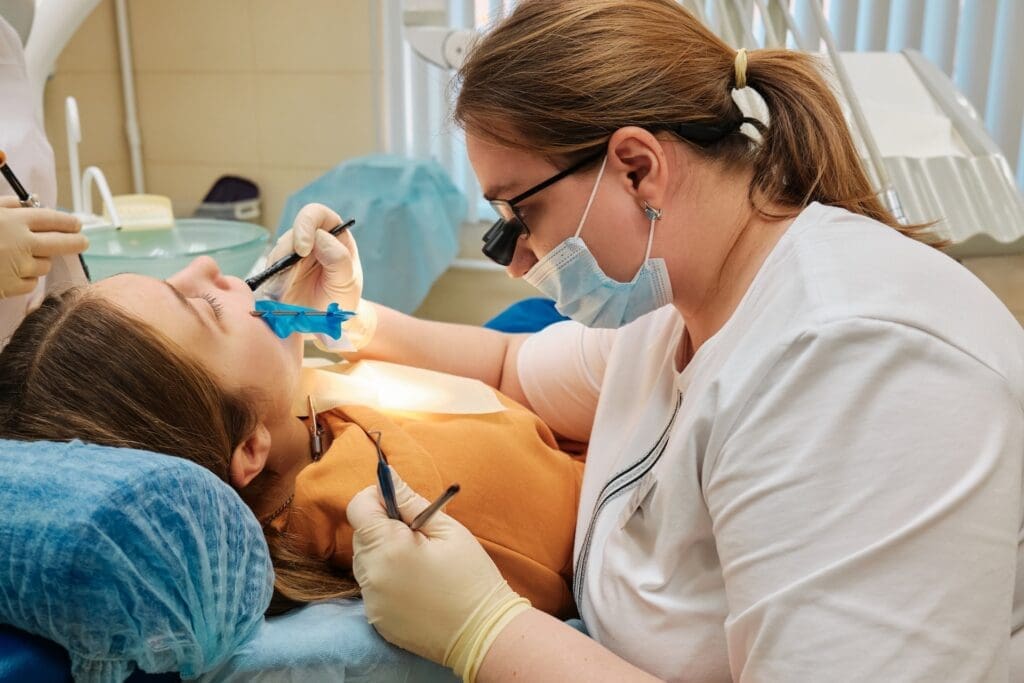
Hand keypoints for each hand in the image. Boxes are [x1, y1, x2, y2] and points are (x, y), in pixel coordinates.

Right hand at [0, 200, 85, 298]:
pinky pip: (31, 282)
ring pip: (46, 264)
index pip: (52, 219)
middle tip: (83, 242)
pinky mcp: (12, 286)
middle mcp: (22, 242)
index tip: (77, 224)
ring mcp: (19, 266)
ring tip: (19, 256)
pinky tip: (9, 271)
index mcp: (15, 220)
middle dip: (76, 242)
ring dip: (40, 260)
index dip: (68, 222)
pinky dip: (25, 278)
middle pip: (63, 243)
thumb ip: (7, 206)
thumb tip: (26, 204)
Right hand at [266, 203, 361, 311]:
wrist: (328, 323)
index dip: (306, 225)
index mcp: (334, 236)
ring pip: (278, 250)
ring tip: (289, 288)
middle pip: (292, 232)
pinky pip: (269, 267)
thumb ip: (338, 259)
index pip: (317, 214)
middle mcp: (312, 240)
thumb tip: (320, 238)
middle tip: (289, 272)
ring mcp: (294, 254)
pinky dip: (272, 277)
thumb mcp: (347, 282)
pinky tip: (280, 291)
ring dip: (279, 266)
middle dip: (288, 250)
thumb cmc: (342, 299)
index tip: (303, 249)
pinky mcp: (279, 270)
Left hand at [348, 471, 530, 681]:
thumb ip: (412, 502)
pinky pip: (373, 588)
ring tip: (420, 563)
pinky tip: (417, 586)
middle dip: (383, 527)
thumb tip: (389, 478)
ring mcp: (372, 601)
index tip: (399, 504)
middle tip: (418, 535)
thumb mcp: (448, 531)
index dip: (376, 498)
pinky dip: (388, 580)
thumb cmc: (471, 577)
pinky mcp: (376, 620)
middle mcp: (372, 575)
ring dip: (384, 554)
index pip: (358, 508)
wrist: (482, 633)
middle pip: (361, 535)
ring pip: (365, 562)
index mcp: (388, 547)